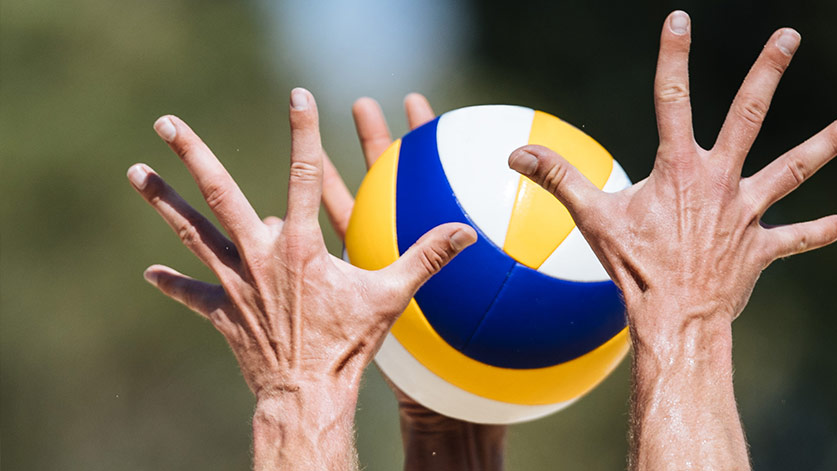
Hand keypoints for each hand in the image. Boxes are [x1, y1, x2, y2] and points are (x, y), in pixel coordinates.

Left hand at [128, 88, 475, 470]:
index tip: (299, 97)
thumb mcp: (391, 297)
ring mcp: (235, 283)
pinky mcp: (222, 312)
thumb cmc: (348, 345)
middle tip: (166, 122)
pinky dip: (175, 283)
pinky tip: (152, 273)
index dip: (304, 133)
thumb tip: (468, 233)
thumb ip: (426, 259)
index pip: (302, 176)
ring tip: (137, 173)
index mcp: (300, 246)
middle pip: (220, 194)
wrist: (306, 393)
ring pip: (193, 233)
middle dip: (193, 155)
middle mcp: (258, 256)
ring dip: (165, 202)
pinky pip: (193, 294)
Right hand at [506, 12, 836, 469]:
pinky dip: (817, 232)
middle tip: (789, 35)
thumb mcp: (592, 218)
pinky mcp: (761, 248)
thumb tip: (514, 152)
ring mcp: (747, 213)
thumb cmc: (634, 269)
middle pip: (749, 115)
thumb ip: (557, 178)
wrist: (676, 319)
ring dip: (826, 144)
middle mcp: (721, 181)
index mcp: (679, 168)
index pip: (672, 98)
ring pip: (793, 170)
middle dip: (767, 71)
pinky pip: (794, 238)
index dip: (673, 57)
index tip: (679, 19)